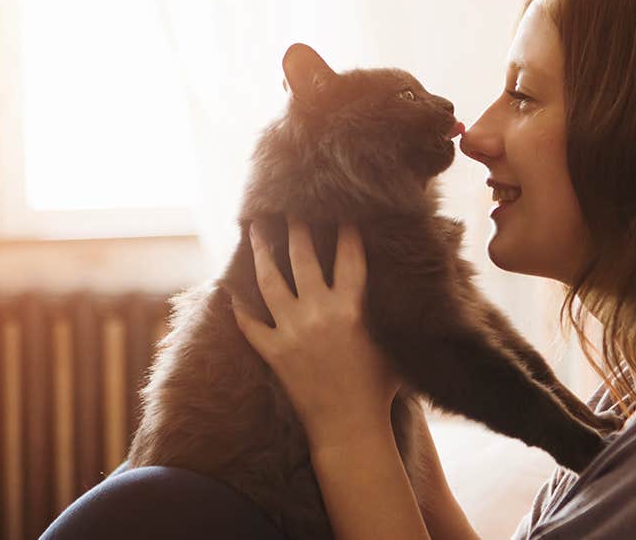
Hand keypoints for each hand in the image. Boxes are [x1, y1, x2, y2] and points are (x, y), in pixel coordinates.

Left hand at [231, 217, 401, 442]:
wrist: (349, 427)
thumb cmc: (378, 389)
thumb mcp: (391, 344)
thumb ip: (388, 314)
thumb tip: (403, 291)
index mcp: (352, 308)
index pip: (349, 257)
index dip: (346, 231)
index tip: (341, 211)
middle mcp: (319, 312)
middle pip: (302, 259)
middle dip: (297, 229)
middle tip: (289, 208)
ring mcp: (292, 331)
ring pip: (270, 282)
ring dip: (263, 253)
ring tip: (257, 231)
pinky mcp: (274, 353)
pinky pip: (250, 324)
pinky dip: (240, 308)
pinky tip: (232, 291)